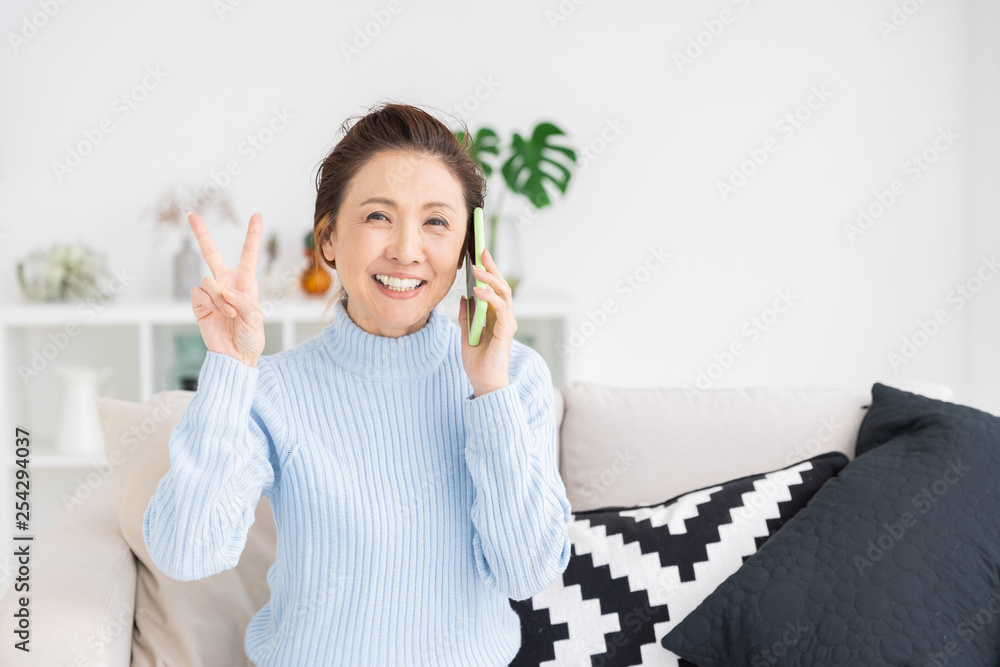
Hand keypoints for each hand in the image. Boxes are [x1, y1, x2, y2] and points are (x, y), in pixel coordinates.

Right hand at [188, 211, 264, 367]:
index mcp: (245, 281)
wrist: (236, 355)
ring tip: (230, 313)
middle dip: (201, 233)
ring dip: (220, 296)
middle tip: (191, 214)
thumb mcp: (256, 317)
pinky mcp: (198, 304)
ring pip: (208, 280)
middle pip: (211, 253)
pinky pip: (199, 293)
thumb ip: (242, 300)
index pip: (248, 253)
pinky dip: (210, 302)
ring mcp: (211, 293)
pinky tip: (219, 314)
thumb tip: (224, 290)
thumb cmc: (251, 336)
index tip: (257, 214)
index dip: (252, 234)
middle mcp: (226, 282)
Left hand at [459, 247, 514, 396]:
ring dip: (489, 279)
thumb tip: (464, 297)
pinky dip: (489, 298)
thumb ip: (467, 315)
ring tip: (475, 269)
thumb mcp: (466, 333)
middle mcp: (505, 317)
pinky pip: (500, 309)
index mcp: (496, 316)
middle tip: (481, 251)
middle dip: (491, 267)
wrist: (483, 383)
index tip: (478, 254)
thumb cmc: (477, 362)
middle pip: (501, 286)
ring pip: (503, 294)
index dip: (488, 271)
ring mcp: (507, 323)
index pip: (494, 288)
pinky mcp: (505, 331)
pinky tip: (477, 291)